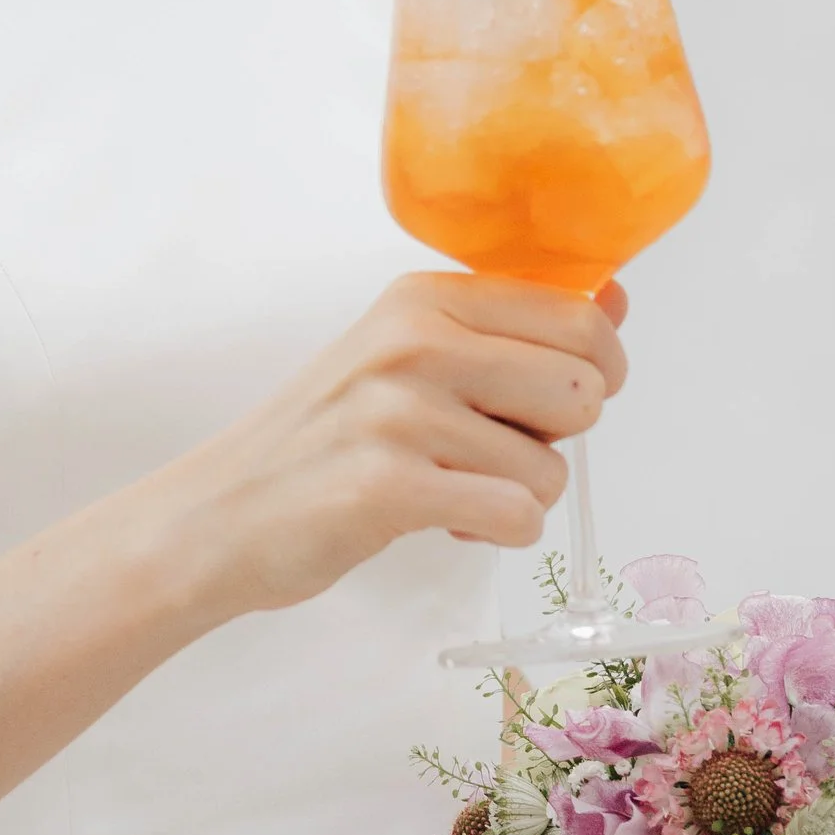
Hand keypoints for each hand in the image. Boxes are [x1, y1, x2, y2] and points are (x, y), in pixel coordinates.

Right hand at [152, 269, 628, 618]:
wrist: (220, 513)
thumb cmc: (324, 439)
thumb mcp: (406, 354)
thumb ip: (510, 327)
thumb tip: (614, 298)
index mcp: (424, 298)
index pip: (578, 315)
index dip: (596, 370)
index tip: (552, 401)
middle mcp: (414, 341)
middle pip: (582, 390)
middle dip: (557, 440)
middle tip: (495, 451)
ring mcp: (399, 412)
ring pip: (551, 470)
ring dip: (516, 498)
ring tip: (452, 489)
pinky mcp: (389, 486)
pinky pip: (515, 518)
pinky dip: (495, 536)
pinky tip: (446, 523)